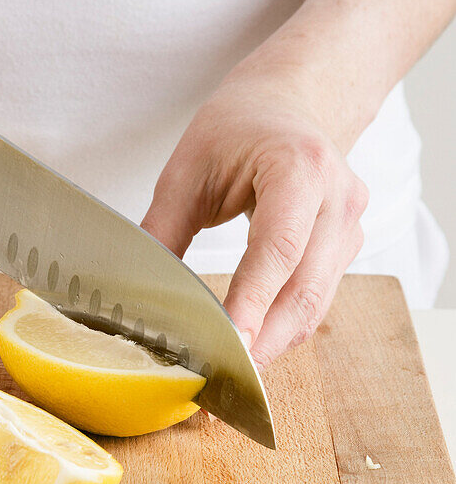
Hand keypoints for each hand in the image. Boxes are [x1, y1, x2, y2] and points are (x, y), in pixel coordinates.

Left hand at [140, 68, 367, 367]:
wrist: (293, 102)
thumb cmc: (238, 127)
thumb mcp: (187, 169)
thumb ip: (163, 231)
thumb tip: (134, 292)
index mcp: (300, 167)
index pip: (278, 247)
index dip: (253, 301)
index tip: (228, 345)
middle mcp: (338, 200)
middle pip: (304, 290)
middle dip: (261, 342)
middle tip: (219, 381)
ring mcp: (349, 227)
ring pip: (314, 307)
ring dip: (272, 346)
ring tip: (229, 376)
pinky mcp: (346, 249)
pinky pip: (315, 302)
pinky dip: (281, 330)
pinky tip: (249, 349)